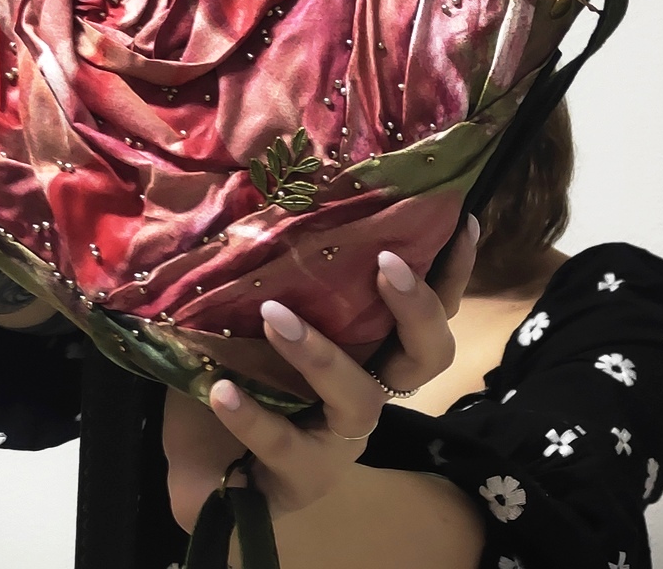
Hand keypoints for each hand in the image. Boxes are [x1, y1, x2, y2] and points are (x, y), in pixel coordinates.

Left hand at [163, 214, 479, 532]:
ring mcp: (338, 439)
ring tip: (273, 315)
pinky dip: (252, 417)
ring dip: (320, 354)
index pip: (429, 308)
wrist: (198, 467)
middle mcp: (369, 388)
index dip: (453, 271)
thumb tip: (261, 186)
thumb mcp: (255, 310)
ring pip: (358, 400)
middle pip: (427, 357)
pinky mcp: (298, 477)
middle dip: (417, 309)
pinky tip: (221, 389)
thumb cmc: (238, 370)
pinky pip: (284, 447)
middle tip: (387, 262)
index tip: (464, 220)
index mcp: (369, 345)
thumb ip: (273, 266)